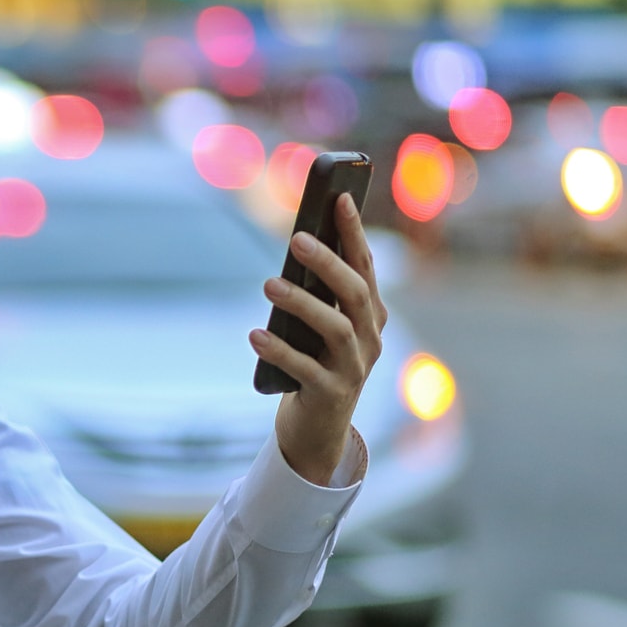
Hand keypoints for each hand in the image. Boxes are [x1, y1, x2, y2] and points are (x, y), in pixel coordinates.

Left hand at [251, 193, 387, 484]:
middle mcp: (371, 339)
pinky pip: (306, 369)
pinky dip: (279, 350)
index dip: (354, 232)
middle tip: (296, 238)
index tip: (339, 197)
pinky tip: (255, 334)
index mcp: (371, 316)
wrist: (318, 430)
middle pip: (356, 293)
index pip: (365, 266)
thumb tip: (295, 248)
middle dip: (328, 262)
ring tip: (269, 283)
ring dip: (302, 303)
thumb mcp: (318, 327)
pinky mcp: (332, 395)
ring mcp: (355, 368)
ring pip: (336, 328)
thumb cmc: (314, 364)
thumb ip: (316, 295)